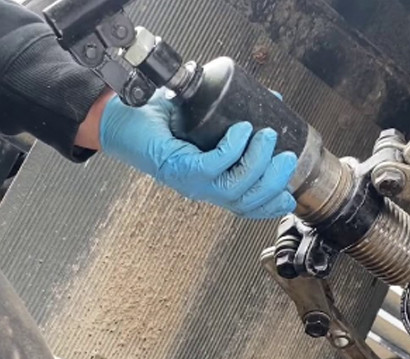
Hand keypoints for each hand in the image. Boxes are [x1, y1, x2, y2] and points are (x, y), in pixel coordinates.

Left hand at [97, 89, 296, 218]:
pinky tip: (241, 131)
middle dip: (274, 181)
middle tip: (287, 156)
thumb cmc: (155, 122)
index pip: (246, 206)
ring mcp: (191, 182)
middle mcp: (203, 189)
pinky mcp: (180, 169)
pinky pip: (214, 166)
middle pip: (248, 200)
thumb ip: (235, 117)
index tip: (289, 197)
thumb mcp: (205, 123)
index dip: (271, 206)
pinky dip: (232, 149)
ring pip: (236, 187)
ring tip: (267, 136)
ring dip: (258, 163)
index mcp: (211, 183)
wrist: (119, 118)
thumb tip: (271, 101)